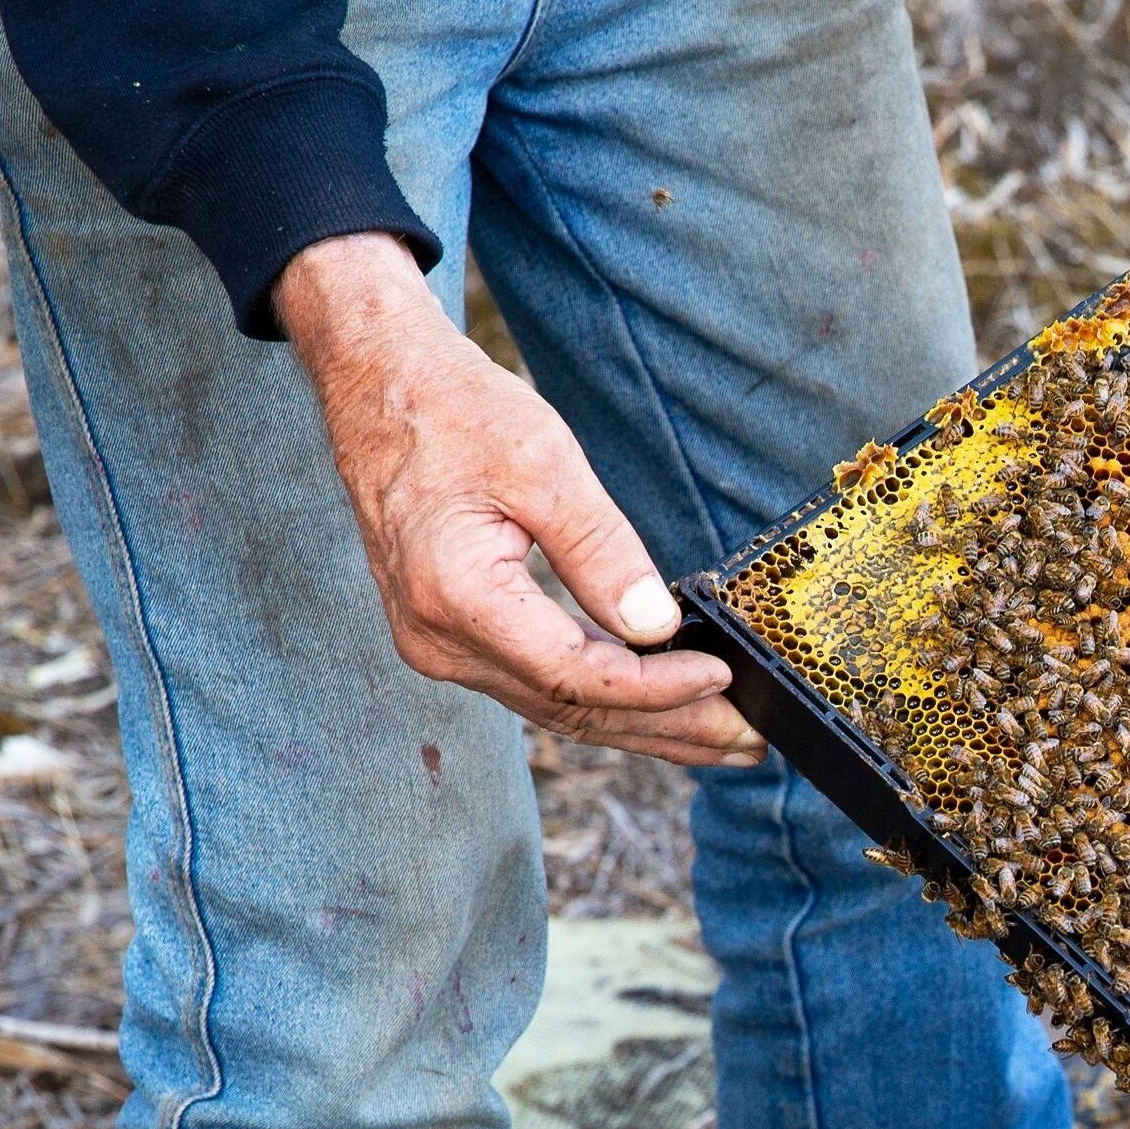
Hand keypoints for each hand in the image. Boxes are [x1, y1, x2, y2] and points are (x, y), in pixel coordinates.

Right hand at [273, 233, 764, 767]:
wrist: (379, 385)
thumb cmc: (454, 410)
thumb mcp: (542, 462)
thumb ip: (601, 550)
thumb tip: (656, 626)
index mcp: (457, 596)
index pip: (575, 676)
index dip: (657, 688)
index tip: (723, 677)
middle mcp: (439, 639)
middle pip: (573, 711)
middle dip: (669, 729)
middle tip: (750, 742)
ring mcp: (441, 644)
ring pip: (559, 709)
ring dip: (646, 727)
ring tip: (724, 741)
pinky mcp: (455, 636)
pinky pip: (540, 685)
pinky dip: (606, 700)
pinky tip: (661, 708)